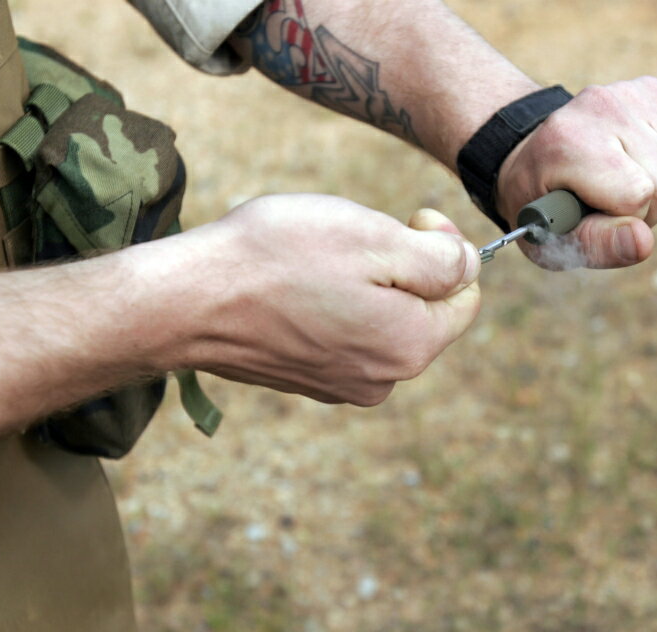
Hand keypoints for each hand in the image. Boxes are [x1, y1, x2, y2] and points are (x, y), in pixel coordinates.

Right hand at [169, 196, 480, 405]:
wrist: (186, 302)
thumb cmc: (278, 259)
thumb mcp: (375, 238)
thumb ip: (441, 259)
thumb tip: (470, 266)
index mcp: (411, 346)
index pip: (466, 295)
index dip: (442, 249)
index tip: (404, 221)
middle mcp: (384, 379)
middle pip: (423, 309)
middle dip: (399, 269)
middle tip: (349, 240)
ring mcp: (342, 385)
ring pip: (382, 319)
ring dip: (363, 285)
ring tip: (314, 264)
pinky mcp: (308, 380)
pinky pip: (344, 334)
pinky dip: (331, 306)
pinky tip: (293, 289)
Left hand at [494, 77, 656, 269]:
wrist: (534, 155)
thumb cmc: (545, 206)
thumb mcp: (554, 241)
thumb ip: (597, 246)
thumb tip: (643, 242)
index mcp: (567, 142)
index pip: (638, 194)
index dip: (628, 220)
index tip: (598, 215)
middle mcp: (601, 106)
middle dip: (653, 207)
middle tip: (614, 204)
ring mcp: (631, 92)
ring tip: (627, 185)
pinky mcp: (655, 89)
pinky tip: (645, 165)